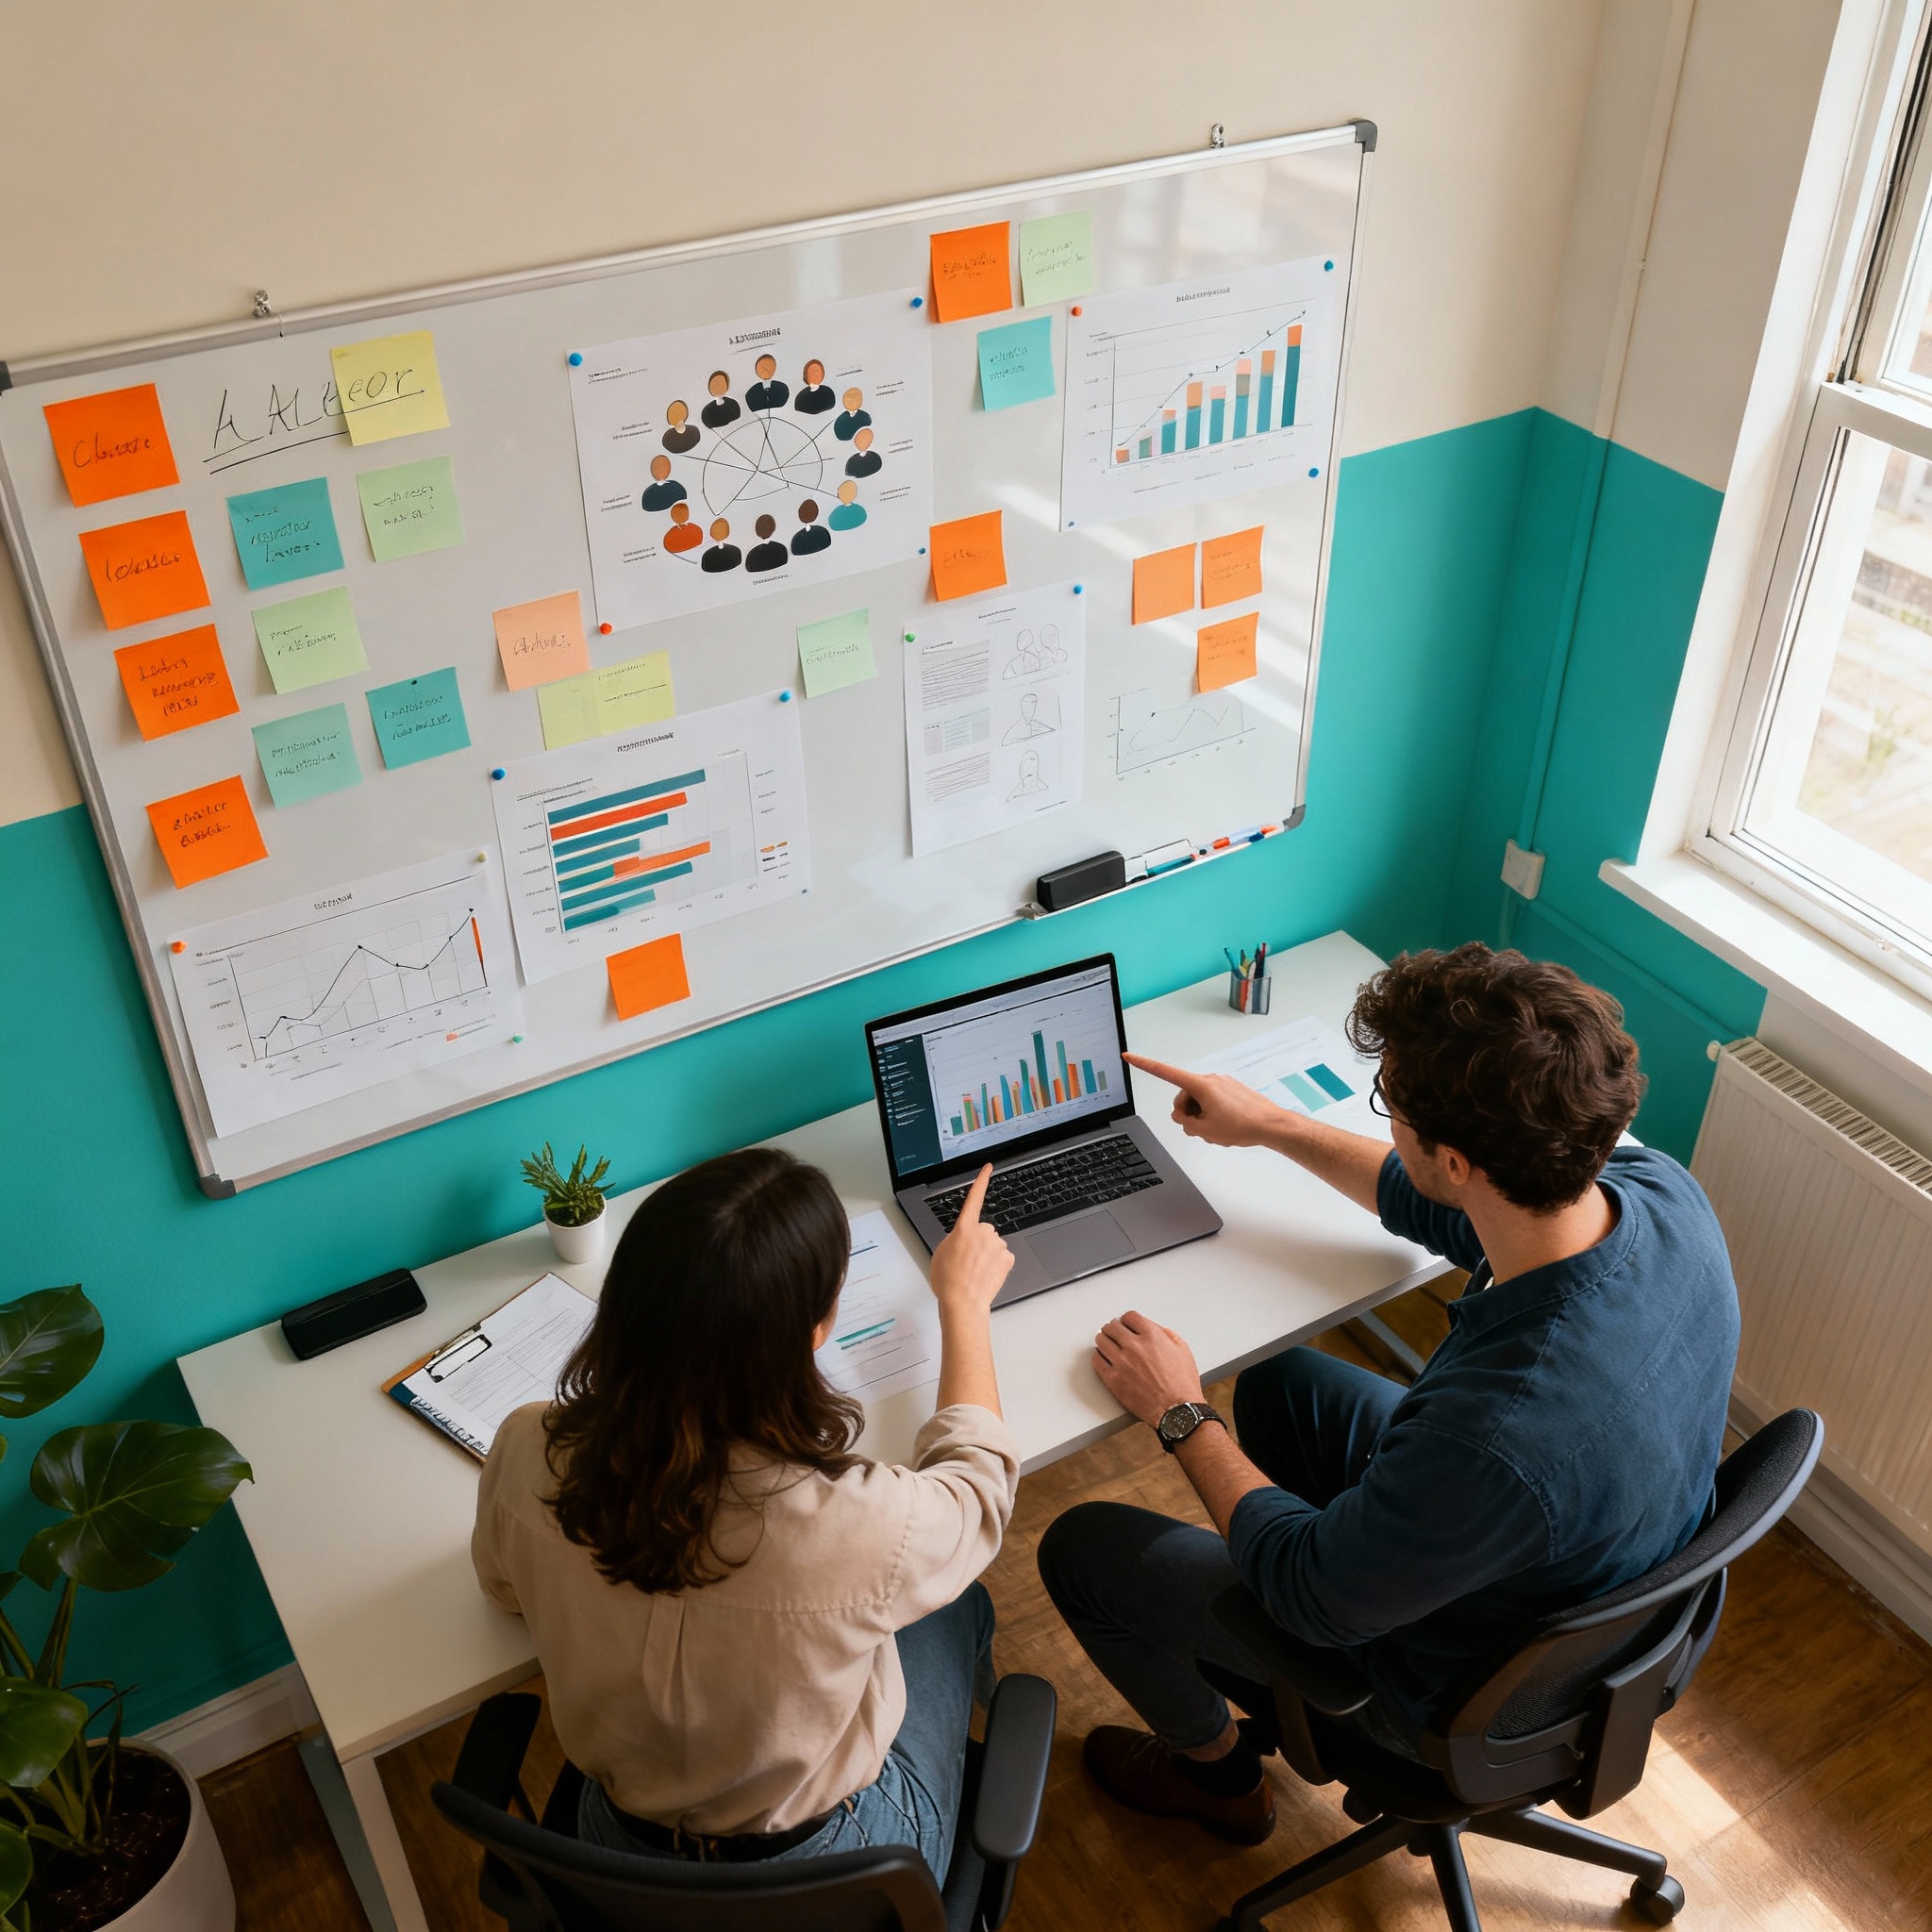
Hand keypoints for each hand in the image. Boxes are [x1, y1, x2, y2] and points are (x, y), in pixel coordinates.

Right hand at [928, 1166, 1014, 1317]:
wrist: (963, 1302)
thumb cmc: (948, 1281)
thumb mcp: (940, 1253)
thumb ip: (953, 1238)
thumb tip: (964, 1239)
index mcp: (964, 1228)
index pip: (974, 1198)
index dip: (982, 1180)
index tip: (989, 1167)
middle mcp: (983, 1232)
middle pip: (984, 1230)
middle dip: (978, 1241)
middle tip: (967, 1260)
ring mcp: (997, 1245)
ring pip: (993, 1245)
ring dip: (987, 1255)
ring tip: (975, 1271)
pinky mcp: (1007, 1258)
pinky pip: (1002, 1257)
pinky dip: (996, 1265)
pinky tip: (986, 1275)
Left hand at [1091, 1310, 1205, 1424]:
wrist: (1177, 1411)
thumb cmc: (1182, 1384)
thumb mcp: (1182, 1350)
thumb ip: (1166, 1334)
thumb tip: (1154, 1329)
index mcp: (1152, 1336)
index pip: (1129, 1316)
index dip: (1127, 1320)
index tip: (1126, 1324)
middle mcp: (1134, 1346)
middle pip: (1112, 1327)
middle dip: (1114, 1329)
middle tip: (1114, 1333)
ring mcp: (1121, 1363)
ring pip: (1101, 1341)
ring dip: (1104, 1340)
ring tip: (1108, 1344)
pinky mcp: (1113, 1380)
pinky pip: (1097, 1361)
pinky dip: (1099, 1357)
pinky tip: (1104, 1359)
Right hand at [1124, 1053, 1289, 1148]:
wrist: (1270, 1125)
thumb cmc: (1242, 1125)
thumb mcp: (1204, 1130)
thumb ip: (1184, 1122)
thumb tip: (1182, 1117)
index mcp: (1200, 1085)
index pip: (1164, 1073)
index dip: (1144, 1064)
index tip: (1129, 1056)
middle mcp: (1210, 1079)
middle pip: (1183, 1095)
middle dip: (1186, 1113)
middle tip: (1199, 1129)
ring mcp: (1222, 1083)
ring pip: (1198, 1100)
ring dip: (1201, 1116)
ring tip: (1216, 1131)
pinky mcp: (1231, 1090)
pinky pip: (1212, 1101)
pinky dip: (1212, 1114)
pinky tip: (1225, 1127)